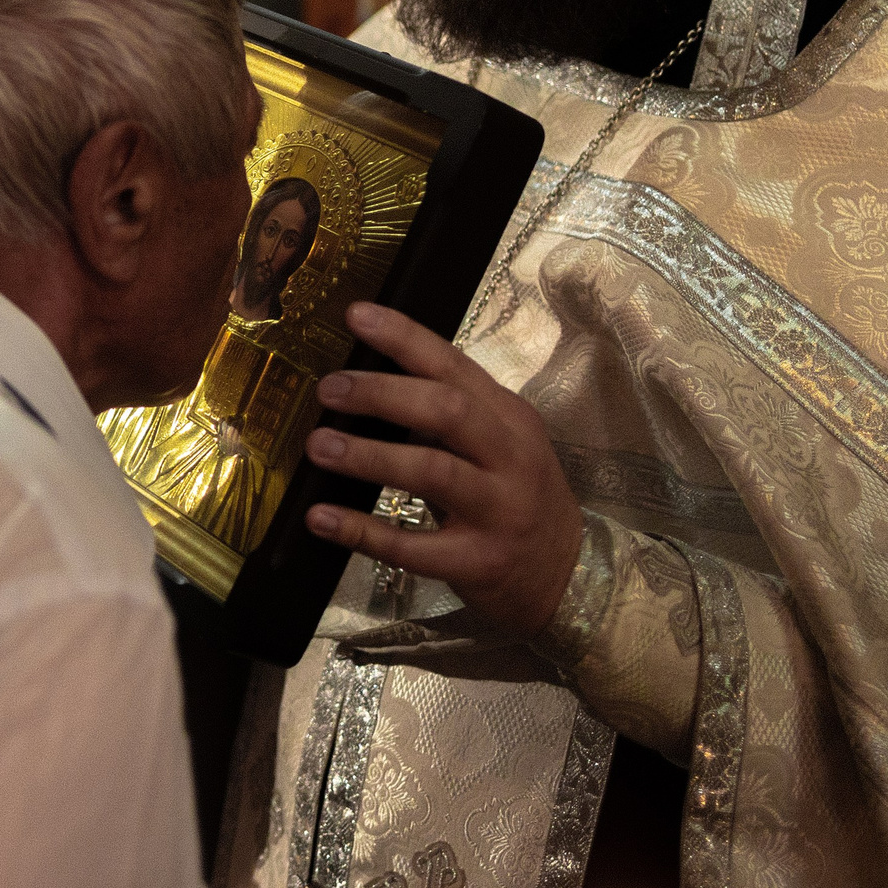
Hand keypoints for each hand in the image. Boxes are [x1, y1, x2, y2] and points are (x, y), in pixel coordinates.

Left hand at [302, 301, 583, 636]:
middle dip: (382, 394)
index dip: (405, 338)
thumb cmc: (516, 496)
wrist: (568, 572)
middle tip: (329, 389)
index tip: (356, 315)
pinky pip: (414, 547)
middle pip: (447, 411)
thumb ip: (448, 416)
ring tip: (319, 446)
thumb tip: (365, 386)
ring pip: (432, 473)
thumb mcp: (499, 446)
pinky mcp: (479, 563)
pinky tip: (322, 518)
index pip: (455, 366)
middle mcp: (511, 458)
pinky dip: (363, 531)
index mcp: (509, 418)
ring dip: (369, 457)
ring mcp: (499, 512)